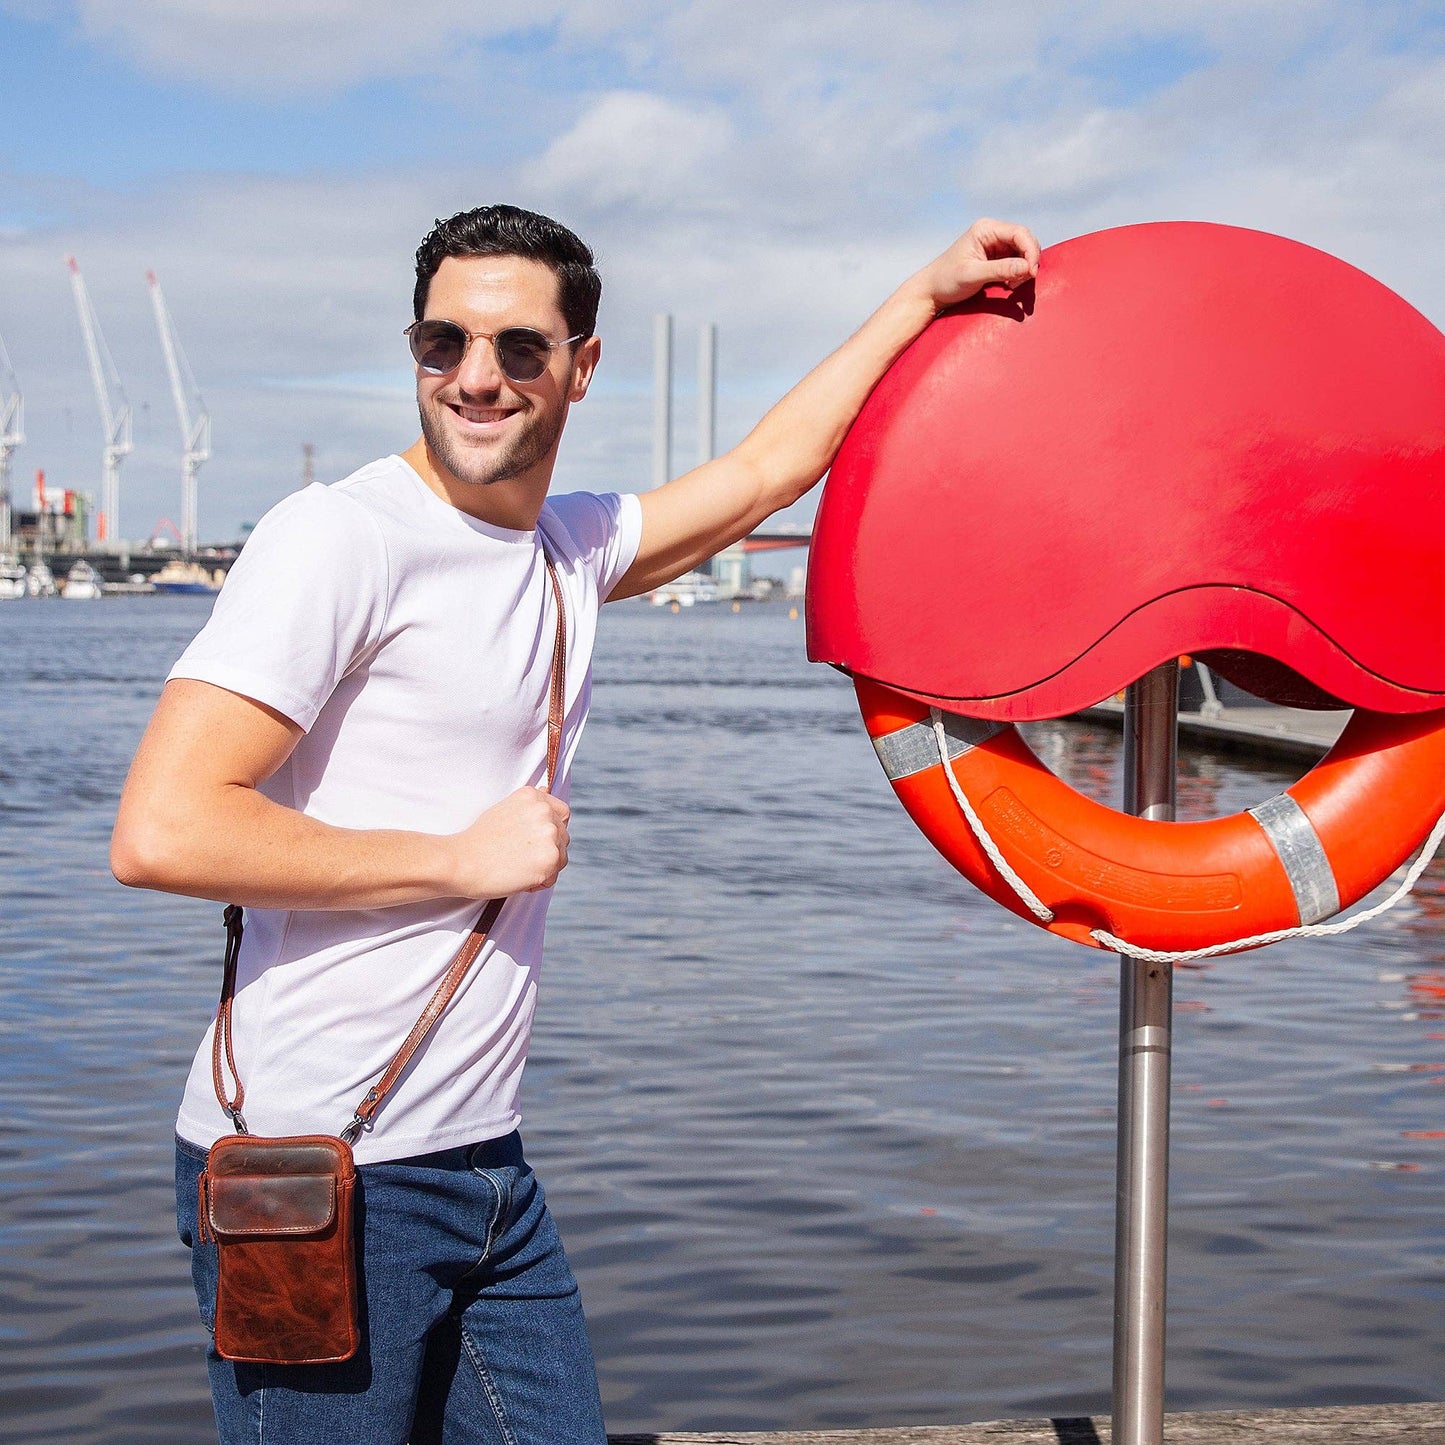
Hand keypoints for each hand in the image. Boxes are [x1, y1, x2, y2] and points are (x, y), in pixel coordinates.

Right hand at [447, 786, 570, 897]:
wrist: (461, 862)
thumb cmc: (478, 840)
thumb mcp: (503, 809)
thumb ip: (529, 806)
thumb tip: (547, 790)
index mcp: (533, 797)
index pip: (562, 813)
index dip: (552, 829)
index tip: (535, 840)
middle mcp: (544, 812)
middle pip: (563, 837)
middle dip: (547, 850)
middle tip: (518, 857)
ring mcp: (549, 835)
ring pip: (560, 858)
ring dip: (543, 867)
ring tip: (516, 867)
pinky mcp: (550, 860)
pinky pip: (552, 877)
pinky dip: (538, 883)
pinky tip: (517, 877)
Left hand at [909, 217, 1040, 312]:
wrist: (932, 291)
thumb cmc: (946, 280)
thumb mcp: (972, 275)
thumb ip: (1000, 270)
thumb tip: (1027, 267)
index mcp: (986, 229)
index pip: (1019, 233)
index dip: (1031, 251)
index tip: (1032, 272)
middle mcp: (993, 233)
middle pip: (1025, 242)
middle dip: (1029, 261)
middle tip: (1023, 282)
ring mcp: (995, 246)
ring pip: (1023, 254)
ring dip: (1024, 270)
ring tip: (1012, 286)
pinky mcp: (996, 260)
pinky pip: (1017, 263)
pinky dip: (1018, 275)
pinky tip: (1009, 286)